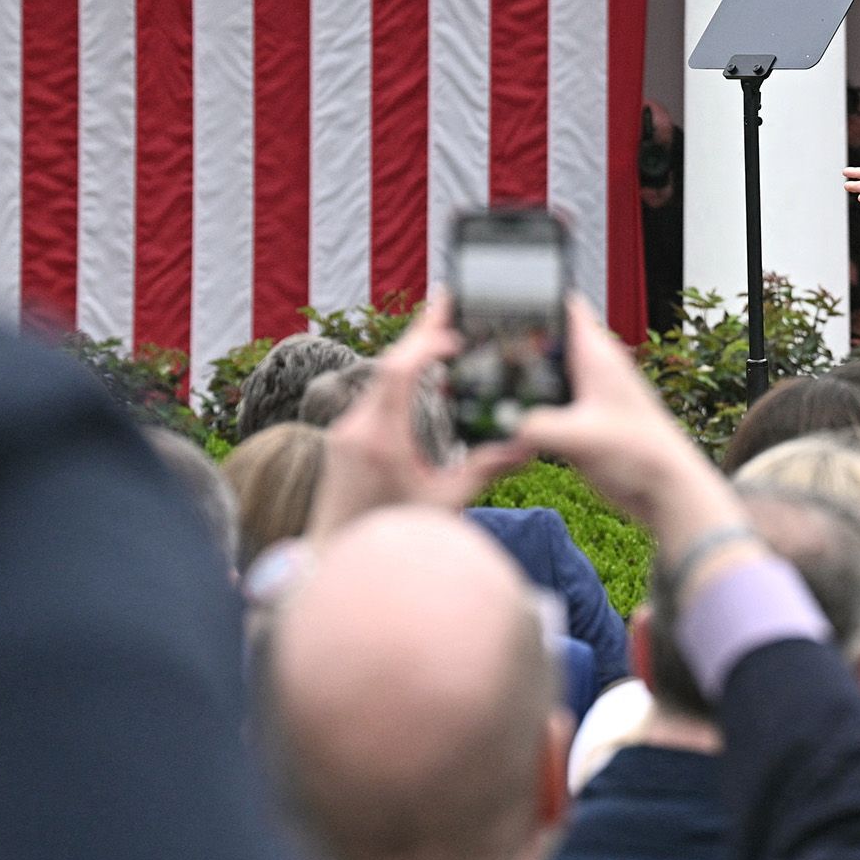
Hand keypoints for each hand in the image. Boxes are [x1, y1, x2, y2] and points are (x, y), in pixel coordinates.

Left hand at [307, 291, 536, 538]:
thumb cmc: (392, 536)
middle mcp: (355, 428)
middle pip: (387, 364)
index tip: (456, 334)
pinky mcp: (343, 440)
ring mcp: (344, 432)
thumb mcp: (444, 504)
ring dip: (409, 354)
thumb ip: (482, 471)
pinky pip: (372, 395)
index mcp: (379, 440)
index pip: (398, 372)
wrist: (335, 561)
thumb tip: (524, 445)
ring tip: (438, 327)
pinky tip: (416, 370)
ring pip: (377, 378)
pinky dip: (397, 376)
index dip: (425, 344)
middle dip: (420, 332)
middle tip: (448, 299)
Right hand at [511, 295, 744, 555]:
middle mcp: (593, 369)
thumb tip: (503, 425)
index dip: (537, 295)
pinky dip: (531, 405)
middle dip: (517, 341)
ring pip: (548, 372)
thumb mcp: (581, 437)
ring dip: (523, 377)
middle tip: (479, 346)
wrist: (666, 490)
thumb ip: (538, 428)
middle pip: (549, 339)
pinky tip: (508, 417)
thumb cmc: (641, 454)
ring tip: (485, 380)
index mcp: (596, 357)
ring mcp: (589, 395)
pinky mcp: (584, 421)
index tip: (502, 295)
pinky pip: (551, 402)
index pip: (567, 306)